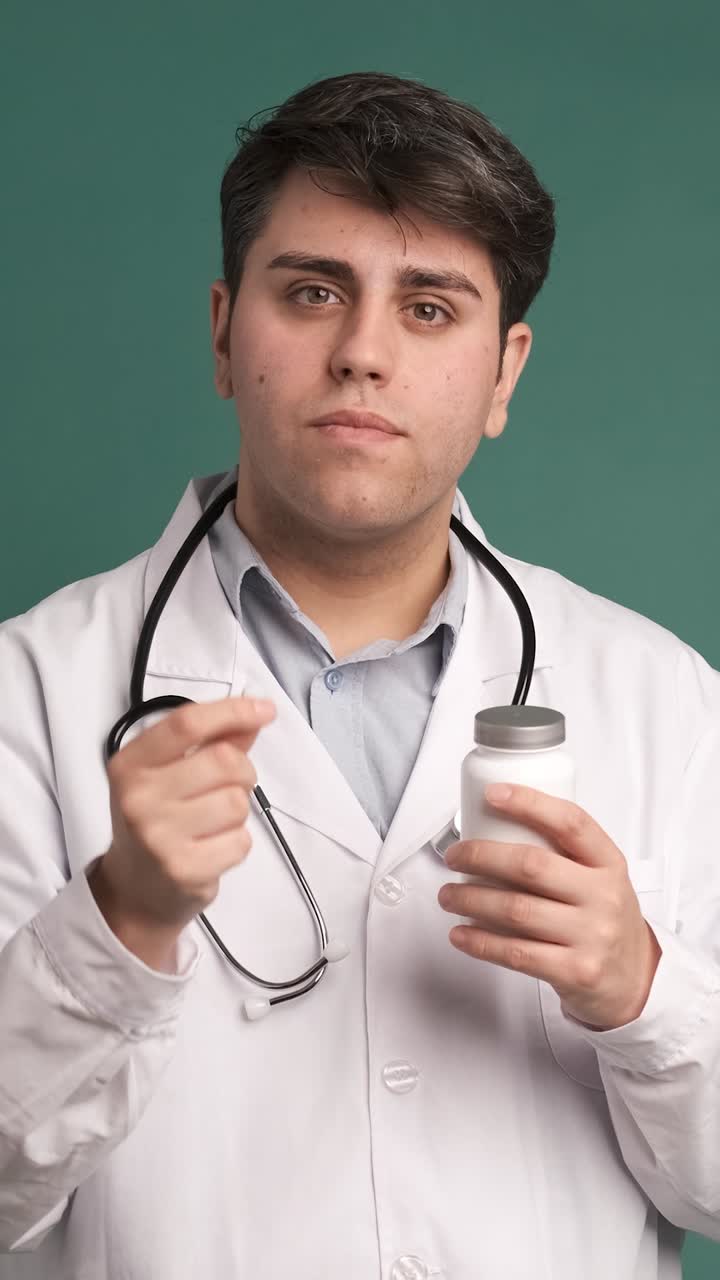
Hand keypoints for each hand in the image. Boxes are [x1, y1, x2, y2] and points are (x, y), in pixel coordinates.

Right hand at [90, 696, 275, 966]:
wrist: (134, 891)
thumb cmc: (158, 819)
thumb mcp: (170, 773)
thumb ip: (213, 741)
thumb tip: (256, 714)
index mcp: (131, 764)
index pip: (186, 723)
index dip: (232, 711)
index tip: (265, 710)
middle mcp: (137, 797)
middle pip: (224, 762)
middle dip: (243, 772)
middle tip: (230, 787)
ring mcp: (158, 836)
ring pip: (237, 802)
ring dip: (238, 810)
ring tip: (214, 822)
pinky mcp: (183, 870)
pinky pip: (240, 840)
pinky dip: (237, 842)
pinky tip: (212, 848)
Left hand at [437, 784, 662, 1029]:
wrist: (636, 979)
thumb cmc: (605, 919)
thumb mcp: (601, 877)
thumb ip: (564, 854)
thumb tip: (498, 826)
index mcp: (609, 863)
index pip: (570, 822)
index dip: (529, 803)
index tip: (492, 795)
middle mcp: (603, 896)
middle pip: (531, 865)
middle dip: (481, 856)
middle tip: (455, 857)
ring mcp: (591, 936)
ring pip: (516, 910)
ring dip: (470, 900)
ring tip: (448, 895)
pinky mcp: (575, 972)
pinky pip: (516, 953)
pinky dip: (480, 942)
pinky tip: (461, 934)